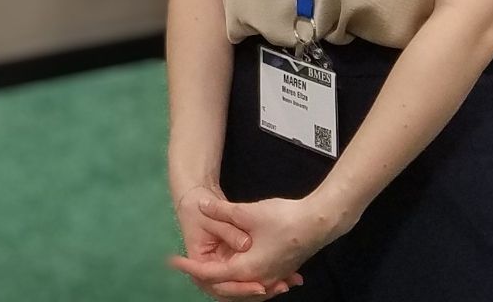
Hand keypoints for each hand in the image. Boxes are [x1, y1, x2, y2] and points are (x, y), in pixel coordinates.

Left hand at [171, 194, 346, 295]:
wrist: (319, 222)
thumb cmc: (283, 219)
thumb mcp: (246, 212)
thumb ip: (220, 211)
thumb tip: (200, 205)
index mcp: (247, 268)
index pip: (212, 274)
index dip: (191, 268)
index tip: (174, 260)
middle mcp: (259, 278)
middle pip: (226, 287)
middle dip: (205, 277)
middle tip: (187, 265)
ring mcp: (272, 276)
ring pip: (242, 285)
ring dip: (225, 280)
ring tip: (206, 269)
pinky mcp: (281, 271)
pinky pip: (257, 280)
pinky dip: (243, 278)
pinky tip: (235, 266)